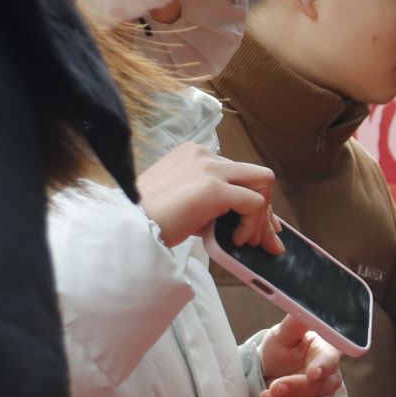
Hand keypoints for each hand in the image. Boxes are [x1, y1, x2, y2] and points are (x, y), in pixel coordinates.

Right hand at [137, 141, 280, 251]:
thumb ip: (213, 201)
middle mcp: (204, 154)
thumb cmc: (150, 219)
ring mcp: (210, 169)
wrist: (128, 227)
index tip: (258, 223)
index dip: (254, 198)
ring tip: (250, 242)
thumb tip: (243, 220)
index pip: (239, 172)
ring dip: (263, 218)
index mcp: (194, 154)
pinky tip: (237, 240)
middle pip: (257, 175)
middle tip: (267, 238)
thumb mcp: (185, 201)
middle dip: (267, 208)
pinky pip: (255, 204)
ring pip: (263, 184)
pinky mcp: (215, 188)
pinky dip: (253, 225)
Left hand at [257, 315, 342, 396]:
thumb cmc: (281, 349)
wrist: (271, 370)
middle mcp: (330, 376)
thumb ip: (295, 323)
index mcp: (326, 351)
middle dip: (297, 389)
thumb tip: (302, 305)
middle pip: (322, 387)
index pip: (331, 360)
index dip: (324, 367)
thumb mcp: (283, 333)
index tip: (312, 373)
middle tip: (273, 387)